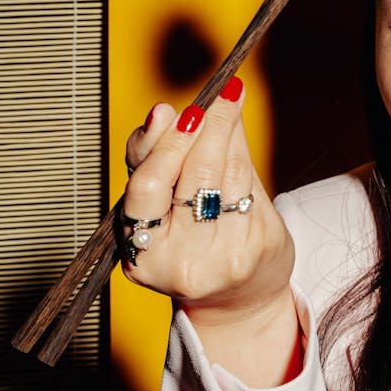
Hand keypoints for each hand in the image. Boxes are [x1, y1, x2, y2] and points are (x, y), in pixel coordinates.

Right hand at [121, 78, 299, 385]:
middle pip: (191, 178)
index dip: (164, 145)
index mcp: (139, 251)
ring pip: (225, 178)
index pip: (146, 189)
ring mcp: (216, 263)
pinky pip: (248, 191)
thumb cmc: (193, 237)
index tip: (179, 110)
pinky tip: (239, 139)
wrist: (239, 297)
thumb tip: (164, 111)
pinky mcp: (251, 255)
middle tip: (219, 93)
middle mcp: (175, 263)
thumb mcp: (162, 203)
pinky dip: (244, 158)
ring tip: (230, 100)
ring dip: (227, 133)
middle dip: (206, 128)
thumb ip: (157, 158)